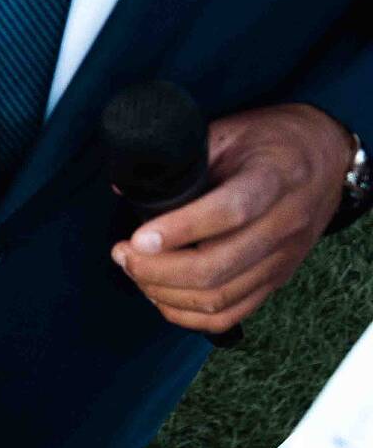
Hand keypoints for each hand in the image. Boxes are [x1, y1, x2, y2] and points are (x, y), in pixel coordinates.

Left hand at [112, 103, 355, 334]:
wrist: (325, 156)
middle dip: (155, 269)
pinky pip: (228, 315)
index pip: (230, 212)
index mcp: (275, 178)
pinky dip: (185, 314)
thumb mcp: (230, 132)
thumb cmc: (269, 142)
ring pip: (217, 297)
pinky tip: (159, 294)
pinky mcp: (275, 280)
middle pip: (216, 267)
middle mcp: (285, 224)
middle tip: (122, 253)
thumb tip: (124, 185)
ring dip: (163, 292)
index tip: (136, 239)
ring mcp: (282, 258)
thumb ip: (185, 158)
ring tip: (133, 270)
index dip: (180, 230)